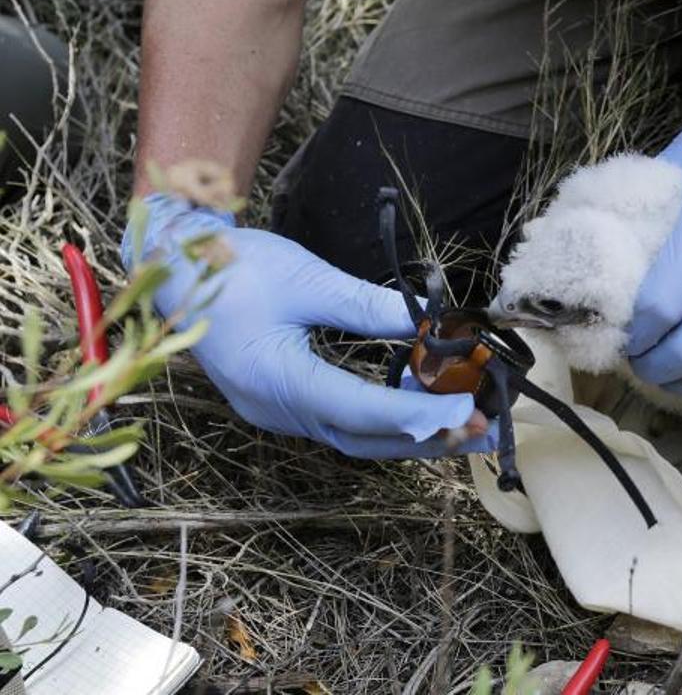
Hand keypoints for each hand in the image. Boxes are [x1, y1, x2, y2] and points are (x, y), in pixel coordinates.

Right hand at [123, 194, 492, 458]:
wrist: (171, 267)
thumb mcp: (305, 278)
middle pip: (364, 440)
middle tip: (486, 432)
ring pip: (355, 438)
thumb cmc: (232, 267)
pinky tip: (424, 405)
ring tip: (470, 426)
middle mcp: (276, 409)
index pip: (359, 409)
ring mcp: (277, 411)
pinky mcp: (283, 402)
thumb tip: (426, 322)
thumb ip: (365, 305)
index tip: (467, 411)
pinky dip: (387, 419)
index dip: (416, 414)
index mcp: (275, 378)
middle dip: (427, 439)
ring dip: (413, 435)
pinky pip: (342, 423)